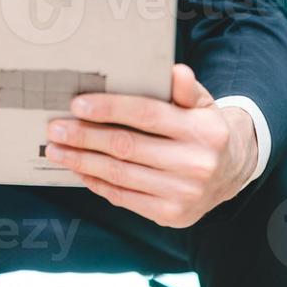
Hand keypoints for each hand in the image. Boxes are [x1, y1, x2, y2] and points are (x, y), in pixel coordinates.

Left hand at [44, 64, 258, 228]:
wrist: (230, 172)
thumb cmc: (204, 129)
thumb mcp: (203, 103)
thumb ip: (186, 89)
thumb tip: (175, 71)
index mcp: (202, 129)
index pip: (147, 115)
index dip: (110, 109)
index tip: (78, 104)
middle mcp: (195, 163)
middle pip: (127, 146)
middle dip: (85, 136)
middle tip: (55, 128)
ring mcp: (183, 193)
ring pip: (120, 174)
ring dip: (82, 162)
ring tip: (57, 150)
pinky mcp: (171, 215)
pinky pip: (124, 198)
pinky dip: (97, 183)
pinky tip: (80, 170)